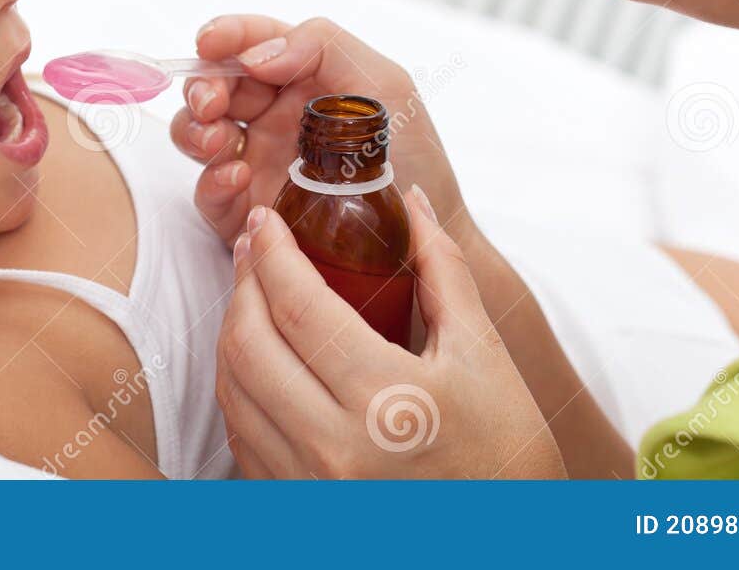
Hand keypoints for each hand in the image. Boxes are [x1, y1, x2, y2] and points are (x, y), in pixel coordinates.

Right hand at [170, 15, 468, 247]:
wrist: (423, 237)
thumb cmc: (414, 156)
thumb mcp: (384, 83)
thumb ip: (323, 45)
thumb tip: (256, 57)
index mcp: (302, 76)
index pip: (253, 43)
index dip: (226, 37)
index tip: (208, 43)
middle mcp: (274, 115)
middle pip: (215, 87)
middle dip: (203, 87)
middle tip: (212, 103)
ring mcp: (259, 161)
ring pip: (198, 135)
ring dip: (194, 131)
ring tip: (219, 141)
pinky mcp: (251, 210)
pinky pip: (209, 193)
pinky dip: (210, 182)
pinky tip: (237, 177)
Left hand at [216, 184, 564, 478]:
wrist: (506, 547)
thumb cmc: (505, 455)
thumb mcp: (484, 356)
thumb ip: (443, 270)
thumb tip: (411, 203)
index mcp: (385, 401)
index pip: (299, 307)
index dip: (273, 252)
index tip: (267, 219)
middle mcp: (333, 449)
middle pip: (248, 344)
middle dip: (242, 283)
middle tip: (254, 248)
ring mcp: (307, 487)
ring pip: (232, 392)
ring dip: (232, 332)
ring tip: (251, 295)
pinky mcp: (295, 509)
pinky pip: (240, 439)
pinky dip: (239, 389)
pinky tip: (258, 360)